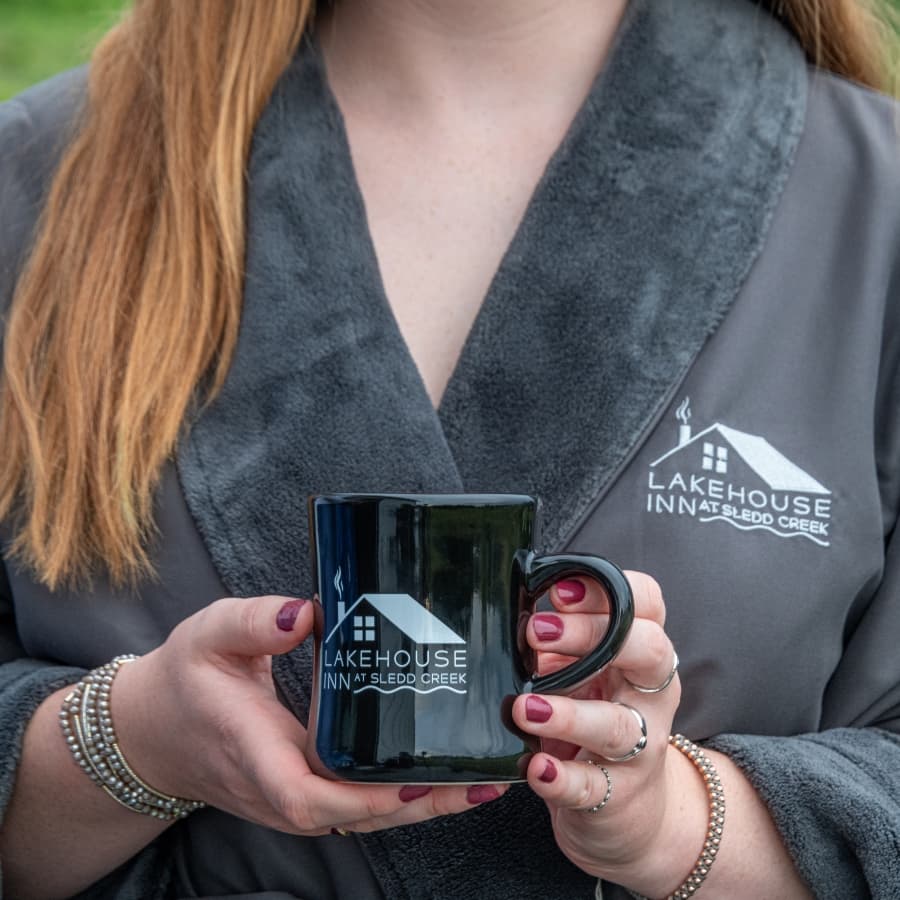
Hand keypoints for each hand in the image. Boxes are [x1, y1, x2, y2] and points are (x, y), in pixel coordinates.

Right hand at [111, 595, 506, 834]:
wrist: (155, 730)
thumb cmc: (184, 681)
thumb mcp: (209, 635)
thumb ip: (254, 622)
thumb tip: (306, 612)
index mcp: (256, 753)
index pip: (310, 796)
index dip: (365, 796)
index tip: (414, 781)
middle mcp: (280, 790)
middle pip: (358, 815)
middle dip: (424, 803)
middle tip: (484, 776)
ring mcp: (293, 799)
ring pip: (365, 816)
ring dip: (425, 804)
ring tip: (483, 778)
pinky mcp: (304, 792)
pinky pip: (358, 804)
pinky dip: (403, 796)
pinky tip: (444, 776)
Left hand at [511, 572, 693, 892]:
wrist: (630, 807)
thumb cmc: (595, 717)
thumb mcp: (584, 672)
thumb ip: (558, 642)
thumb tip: (513, 609)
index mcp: (644, 653)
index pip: (648, 605)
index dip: (610, 591)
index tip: (560, 590)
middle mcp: (652, 695)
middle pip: (648, 651)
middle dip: (592, 634)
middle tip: (536, 631)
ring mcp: (641, 748)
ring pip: (618, 726)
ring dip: (569, 714)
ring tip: (525, 707)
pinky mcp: (617, 796)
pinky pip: (592, 788)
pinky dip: (562, 778)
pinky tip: (536, 768)